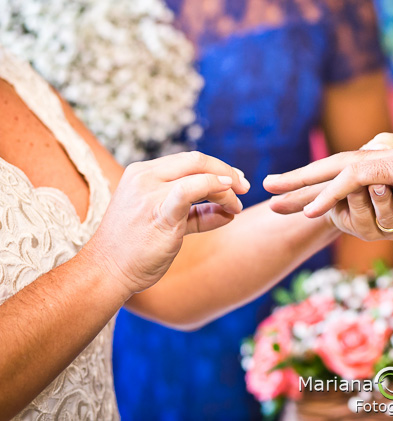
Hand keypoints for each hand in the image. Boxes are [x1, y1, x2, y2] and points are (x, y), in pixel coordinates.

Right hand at [86, 151, 248, 294]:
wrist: (106, 273)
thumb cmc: (135, 250)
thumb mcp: (167, 223)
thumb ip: (196, 213)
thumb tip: (228, 211)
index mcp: (142, 173)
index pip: (188, 160)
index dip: (217, 169)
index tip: (235, 182)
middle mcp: (144, 176)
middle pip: (197, 160)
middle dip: (226, 172)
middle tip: (245, 187)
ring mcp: (149, 191)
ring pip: (200, 172)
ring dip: (227, 187)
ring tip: (237, 205)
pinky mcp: (159, 210)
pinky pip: (193, 190)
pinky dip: (217, 191)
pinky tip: (230, 206)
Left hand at [264, 136, 392, 254]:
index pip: (359, 176)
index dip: (327, 187)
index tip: (301, 200)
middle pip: (340, 166)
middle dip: (303, 179)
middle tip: (269, 188)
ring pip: (341, 168)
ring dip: (305, 184)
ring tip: (273, 196)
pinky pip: (360, 178)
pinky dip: (333, 193)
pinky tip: (310, 211)